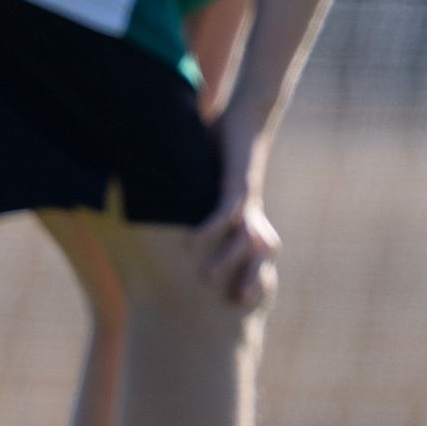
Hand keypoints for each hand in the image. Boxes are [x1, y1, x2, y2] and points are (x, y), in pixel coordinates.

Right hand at [190, 127, 280, 312]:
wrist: (248, 117)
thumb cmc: (228, 147)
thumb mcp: (209, 182)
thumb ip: (193, 200)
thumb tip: (166, 210)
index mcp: (249, 220)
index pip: (256, 261)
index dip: (251, 283)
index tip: (235, 307)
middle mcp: (253, 215)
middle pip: (260, 259)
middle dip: (250, 284)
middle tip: (231, 309)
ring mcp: (248, 200)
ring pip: (244, 241)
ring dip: (226, 262)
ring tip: (203, 279)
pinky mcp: (238, 183)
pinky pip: (227, 212)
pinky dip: (210, 229)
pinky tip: (191, 243)